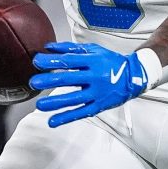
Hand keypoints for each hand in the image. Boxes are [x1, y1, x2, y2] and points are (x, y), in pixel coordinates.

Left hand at [30, 42, 152, 126]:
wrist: (134, 76)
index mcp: (92, 61)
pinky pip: (81, 112)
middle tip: (34, 83)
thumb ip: (70, 49)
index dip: (52, 61)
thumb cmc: (110, 61)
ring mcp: (96, 93)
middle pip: (69, 79)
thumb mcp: (93, 50)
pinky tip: (52, 121)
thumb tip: (48, 47)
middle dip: (49, 81)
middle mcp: (94, 77)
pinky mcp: (98, 106)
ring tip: (40, 105)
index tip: (36, 62)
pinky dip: (66, 118)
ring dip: (55, 102)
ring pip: (74, 99)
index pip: (68, 61)